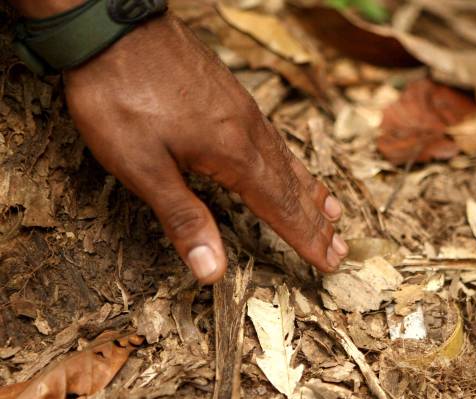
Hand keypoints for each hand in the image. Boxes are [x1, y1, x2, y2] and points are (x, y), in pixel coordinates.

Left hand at [60, 14, 347, 282]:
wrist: (112, 27)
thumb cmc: (120, 96)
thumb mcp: (141, 166)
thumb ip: (183, 217)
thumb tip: (212, 272)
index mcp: (233, 155)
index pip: (281, 208)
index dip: (306, 239)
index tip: (331, 262)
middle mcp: (248, 133)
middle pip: (292, 186)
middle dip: (317, 222)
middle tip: (341, 248)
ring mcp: (242, 111)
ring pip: (287, 160)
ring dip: (310, 192)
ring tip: (331, 211)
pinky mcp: (230, 96)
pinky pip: (274, 138)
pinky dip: (291, 161)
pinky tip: (288, 163)